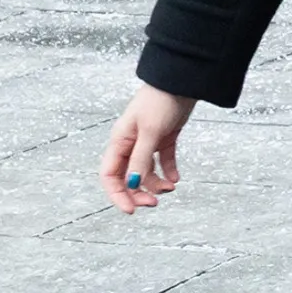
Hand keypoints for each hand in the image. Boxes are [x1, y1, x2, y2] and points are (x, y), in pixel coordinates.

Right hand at [100, 83, 199, 213]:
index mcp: (119, 141)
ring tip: (171, 188)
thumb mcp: (150, 132)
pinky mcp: (164, 138)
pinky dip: (168, 171)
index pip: (110, 175)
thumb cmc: (160, 101)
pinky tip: (176, 178)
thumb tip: (133, 184)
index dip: (117, 195)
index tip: (131, 210)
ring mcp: (147, 141)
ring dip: (156, 183)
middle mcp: (130, 143)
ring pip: (146, 171)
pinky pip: (163, 160)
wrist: (182, 82)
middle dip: (138, 193)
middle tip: (155, 203)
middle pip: (128, 177)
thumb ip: (141, 159)